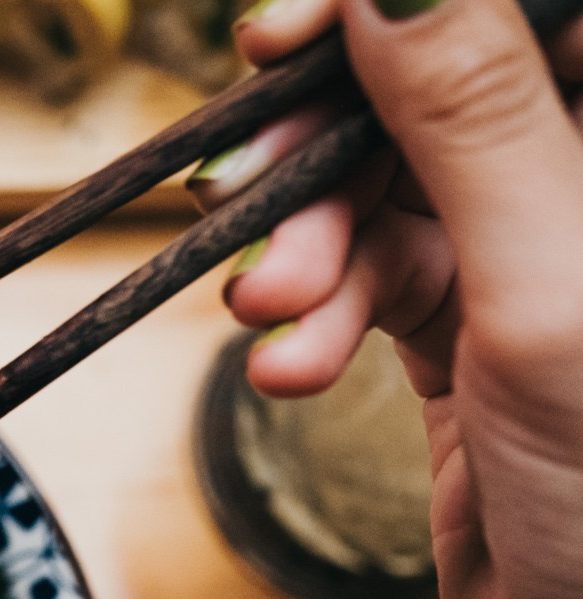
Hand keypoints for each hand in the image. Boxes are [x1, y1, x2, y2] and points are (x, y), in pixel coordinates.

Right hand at [193, 0, 582, 598]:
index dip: (404, 10)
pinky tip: (287, 369)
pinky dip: (314, 317)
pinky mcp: (474, 330)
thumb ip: (472, 114)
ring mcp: (537, 253)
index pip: (532, 12)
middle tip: (245, 156)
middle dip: (330, 134)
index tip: (295, 24)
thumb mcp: (547, 290)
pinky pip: (370, 280)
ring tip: (270, 314)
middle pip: (439, 86)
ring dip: (307, 247)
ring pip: (389, 186)